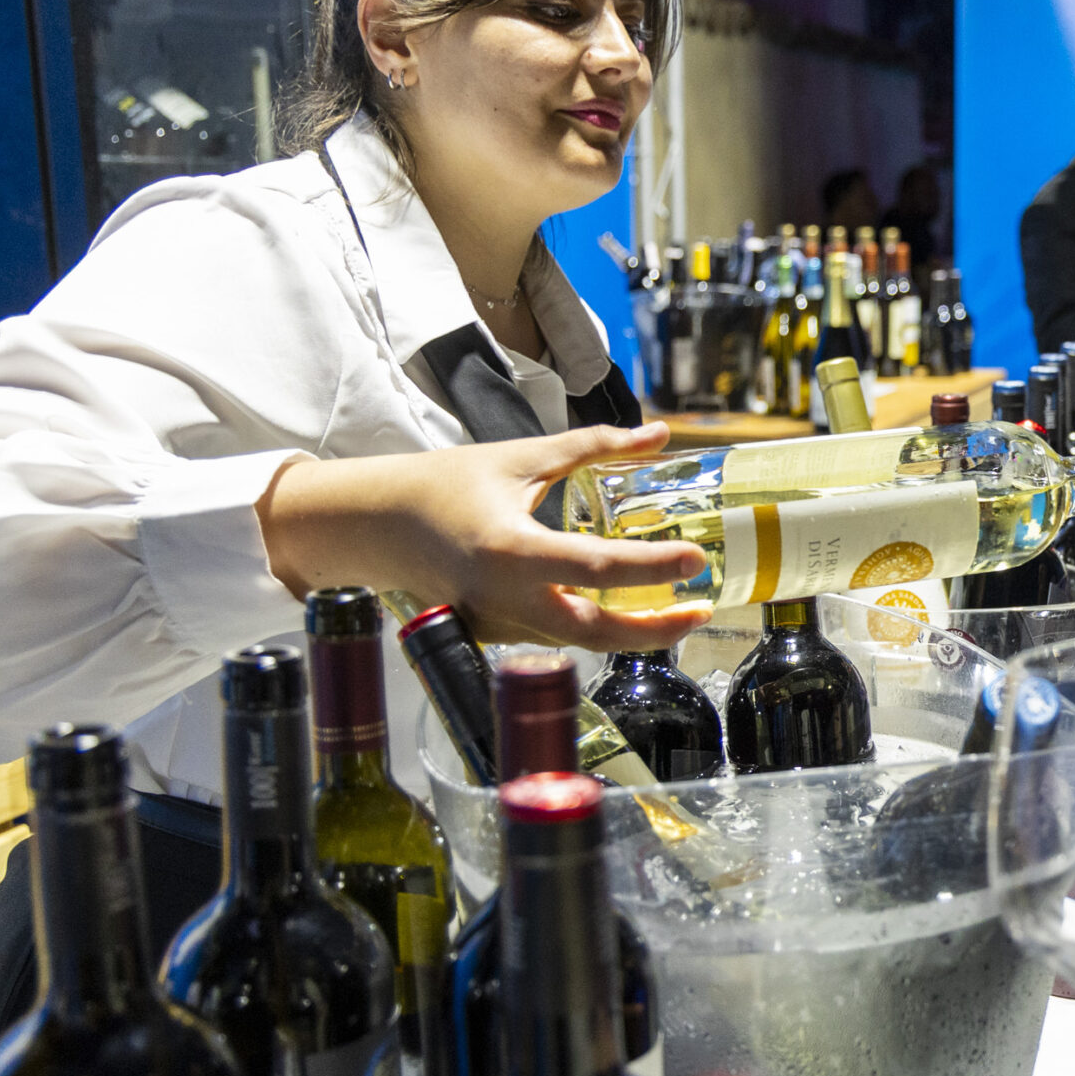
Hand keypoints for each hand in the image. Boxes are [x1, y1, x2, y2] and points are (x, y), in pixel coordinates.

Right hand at [258, 424, 713, 650]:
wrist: (374, 523)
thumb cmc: (443, 484)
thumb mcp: (522, 456)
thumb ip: (594, 446)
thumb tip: (658, 433)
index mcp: (511, 549)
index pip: (597, 566)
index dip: (652, 567)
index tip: (695, 562)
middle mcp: (505, 598)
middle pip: (595, 632)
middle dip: (654, 630)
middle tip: (700, 612)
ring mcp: (496, 624)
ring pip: (577, 642)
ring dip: (629, 633)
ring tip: (677, 613)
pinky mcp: (492, 636)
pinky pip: (553, 639)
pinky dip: (593, 629)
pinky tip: (626, 614)